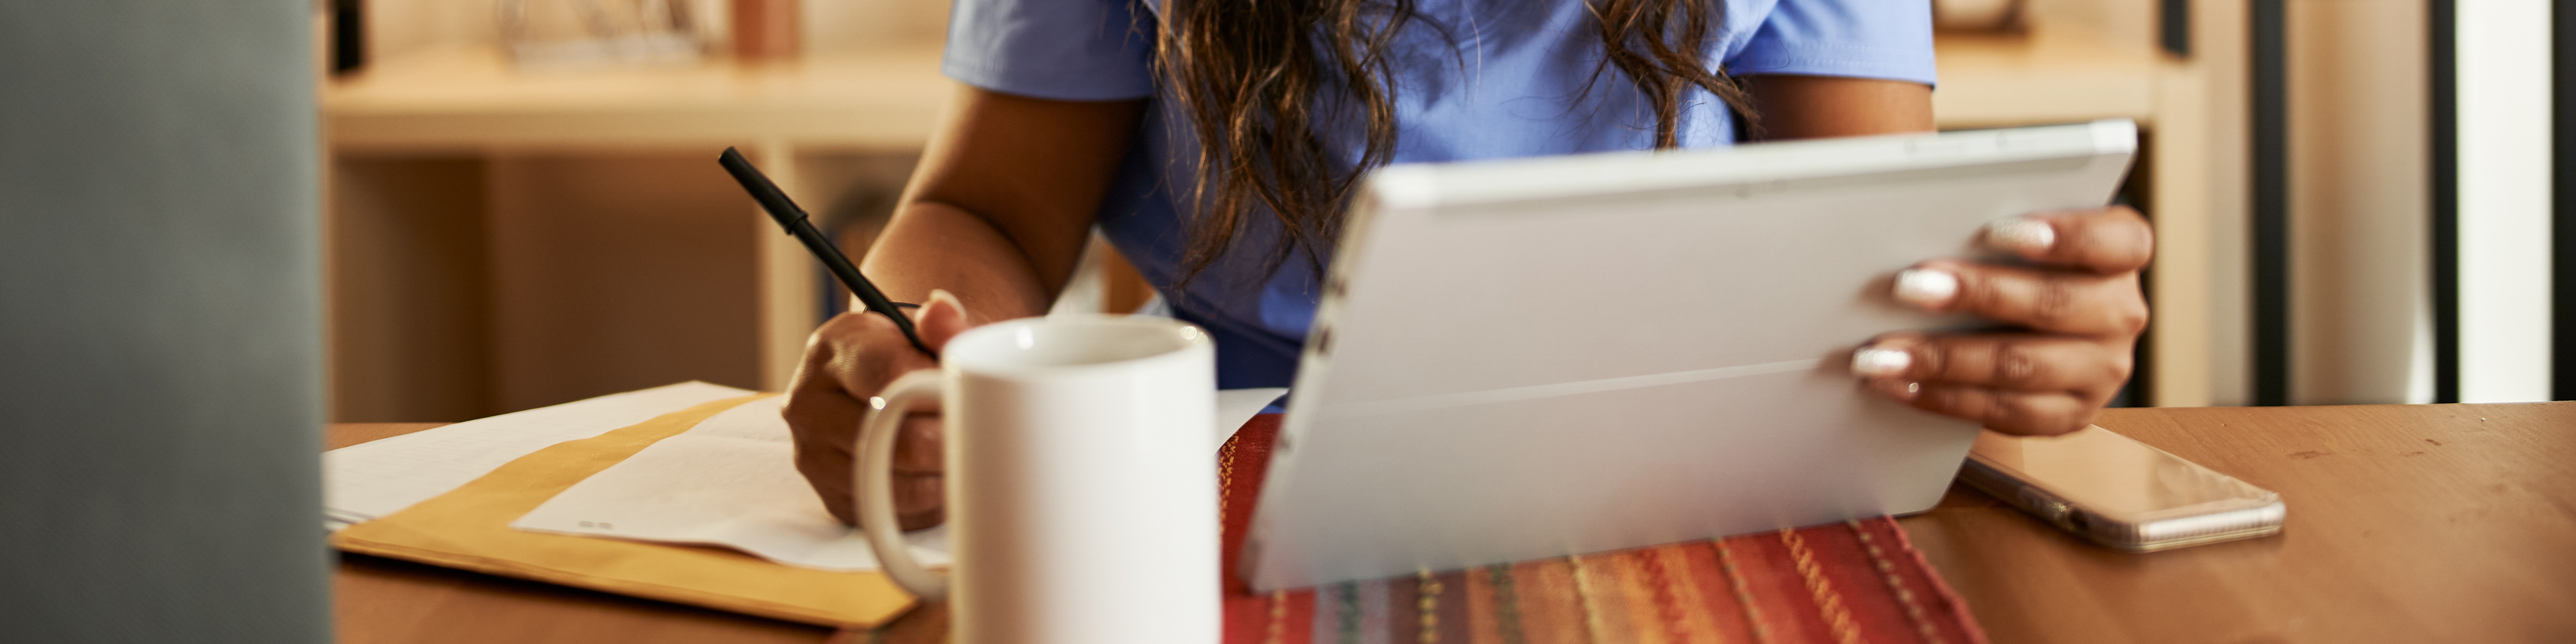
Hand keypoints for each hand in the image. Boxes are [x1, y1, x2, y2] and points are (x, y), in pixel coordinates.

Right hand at [782, 290, 977, 528]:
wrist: (891, 384)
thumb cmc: (918, 356)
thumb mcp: (935, 330)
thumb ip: (947, 322)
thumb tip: (943, 314)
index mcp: (833, 348)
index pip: (890, 376)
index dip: (942, 392)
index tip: (970, 395)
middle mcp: (810, 403)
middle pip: (894, 438)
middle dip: (950, 438)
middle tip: (980, 429)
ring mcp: (814, 455)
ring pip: (894, 484)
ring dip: (943, 475)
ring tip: (966, 451)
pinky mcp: (833, 498)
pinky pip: (890, 515)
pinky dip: (929, 503)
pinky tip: (943, 477)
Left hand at [1849, 206, 2151, 435]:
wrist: (2030, 325)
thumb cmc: (2013, 260)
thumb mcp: (2018, 234)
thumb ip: (1991, 228)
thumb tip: (1912, 225)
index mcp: (2122, 253)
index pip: (2115, 241)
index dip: (2063, 235)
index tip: (1995, 229)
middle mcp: (2121, 312)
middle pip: (2054, 304)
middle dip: (1975, 295)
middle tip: (1908, 286)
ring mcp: (2102, 369)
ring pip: (2021, 365)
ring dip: (1942, 358)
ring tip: (1882, 353)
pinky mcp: (2071, 414)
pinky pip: (2005, 412)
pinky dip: (1943, 397)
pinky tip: (1898, 384)